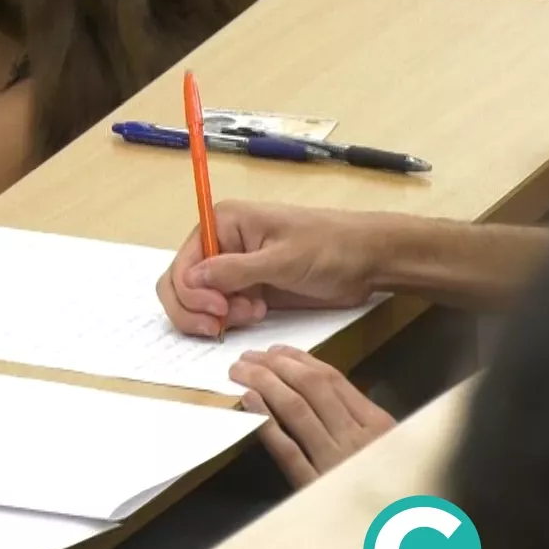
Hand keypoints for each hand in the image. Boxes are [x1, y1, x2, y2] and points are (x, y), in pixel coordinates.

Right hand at [157, 201, 382, 338]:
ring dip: (217, 316)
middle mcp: (220, 244)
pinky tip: (258, 315)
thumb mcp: (281, 259)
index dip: (190, 293)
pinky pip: (220, 310)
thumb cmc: (329, 248)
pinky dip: (230, 320)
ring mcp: (232, 268)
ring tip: (254, 314)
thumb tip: (188, 280)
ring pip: (197, 302)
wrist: (368, 260)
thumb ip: (233, 271)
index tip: (218, 311)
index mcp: (222, 223)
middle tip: (222, 325)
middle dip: (196, 309)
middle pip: (180, 285)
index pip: (182, 265)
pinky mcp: (246, 289)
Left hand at [231, 346, 394, 486]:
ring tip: (240, 371)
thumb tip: (321, 388)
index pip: (333, 380)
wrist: (404, 545)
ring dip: (264, 383)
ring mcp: (336, 462)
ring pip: (296, 410)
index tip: (275, 351)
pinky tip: (248, 402)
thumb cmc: (394, 493)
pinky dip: (266, 422)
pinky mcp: (316, 487)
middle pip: (310, 388)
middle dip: (275, 365)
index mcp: (378, 424)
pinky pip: (287, 450)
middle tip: (248, 356)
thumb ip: (361, 422)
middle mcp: (359, 438)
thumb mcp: (388, 451)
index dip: (299, 360)